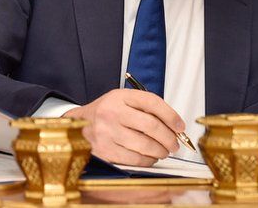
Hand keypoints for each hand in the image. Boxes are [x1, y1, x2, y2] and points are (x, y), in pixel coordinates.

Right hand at [64, 89, 182, 165]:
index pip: (152, 102)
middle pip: (152, 126)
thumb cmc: (104, 114)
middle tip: (174, 144)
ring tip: (162, 151)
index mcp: (119, 97)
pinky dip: (148, 160)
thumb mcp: (121, 102)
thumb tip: (174, 127)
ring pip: (146, 146)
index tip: (180, 126)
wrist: (77, 126)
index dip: (171, 116)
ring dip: (160, 151)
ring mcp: (107, 133)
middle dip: (169, 138)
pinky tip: (149, 157)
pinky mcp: (105, 151)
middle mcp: (112, 113)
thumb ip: (145, 109)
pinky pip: (136, 160)